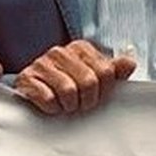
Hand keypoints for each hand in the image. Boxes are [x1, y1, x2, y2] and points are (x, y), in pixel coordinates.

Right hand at [13, 40, 136, 115]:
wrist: (33, 88)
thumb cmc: (68, 83)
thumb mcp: (94, 75)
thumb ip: (114, 70)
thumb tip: (129, 63)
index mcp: (80, 48)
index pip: (105, 72)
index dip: (104, 91)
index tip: (97, 96)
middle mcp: (60, 52)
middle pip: (88, 82)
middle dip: (87, 100)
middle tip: (81, 104)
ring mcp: (41, 63)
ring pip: (68, 91)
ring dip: (69, 105)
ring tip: (66, 105)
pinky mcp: (26, 79)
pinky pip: (48, 99)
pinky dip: (52, 108)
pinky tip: (52, 104)